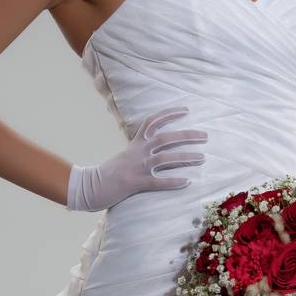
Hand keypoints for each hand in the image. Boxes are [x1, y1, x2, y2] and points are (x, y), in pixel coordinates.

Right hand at [66, 107, 208, 211]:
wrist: (90, 185)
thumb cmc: (110, 172)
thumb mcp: (126, 155)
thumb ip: (141, 148)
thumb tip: (156, 145)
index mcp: (136, 143)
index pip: (153, 122)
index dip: (170, 114)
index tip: (186, 110)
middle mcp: (139, 152)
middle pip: (166, 138)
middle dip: (187, 135)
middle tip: (205, 136)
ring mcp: (138, 167)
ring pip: (166, 158)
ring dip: (186, 157)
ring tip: (202, 158)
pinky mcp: (136, 183)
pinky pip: (158, 182)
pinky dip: (173, 182)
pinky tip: (187, 182)